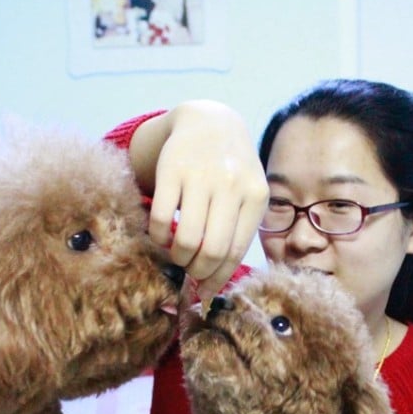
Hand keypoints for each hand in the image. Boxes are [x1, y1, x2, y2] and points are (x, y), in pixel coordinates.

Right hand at [129, 100, 268, 302]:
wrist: (209, 121)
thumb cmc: (230, 170)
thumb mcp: (246, 194)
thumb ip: (237, 231)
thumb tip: (214, 285)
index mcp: (255, 196)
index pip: (236, 252)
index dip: (218, 279)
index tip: (205, 292)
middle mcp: (231, 186)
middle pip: (211, 251)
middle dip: (197, 271)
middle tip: (190, 270)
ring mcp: (201, 176)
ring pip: (186, 239)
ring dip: (177, 257)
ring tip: (177, 253)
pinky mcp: (172, 169)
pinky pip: (161, 219)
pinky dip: (157, 237)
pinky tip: (160, 235)